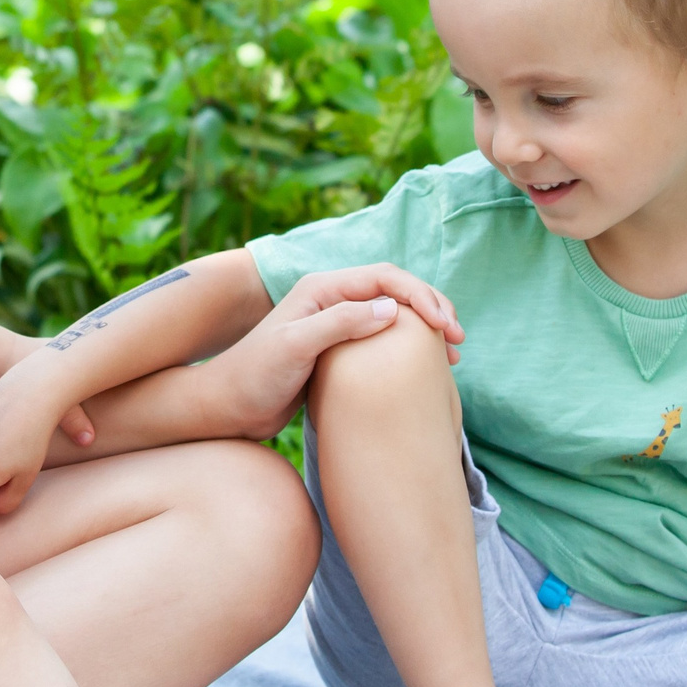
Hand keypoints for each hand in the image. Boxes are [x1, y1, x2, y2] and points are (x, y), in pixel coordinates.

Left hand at [202, 264, 463, 440]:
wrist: (227, 408)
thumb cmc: (254, 376)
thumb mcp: (295, 346)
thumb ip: (339, 324)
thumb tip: (391, 311)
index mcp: (323, 288)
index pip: (385, 279)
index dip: (421, 296)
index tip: (445, 326)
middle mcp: (332, 300)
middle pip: (395, 292)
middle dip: (432, 309)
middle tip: (459, 341)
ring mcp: (336, 325)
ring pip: (393, 316)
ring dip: (425, 330)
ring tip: (452, 356)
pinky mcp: (338, 352)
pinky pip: (382, 341)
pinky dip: (408, 349)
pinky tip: (424, 370)